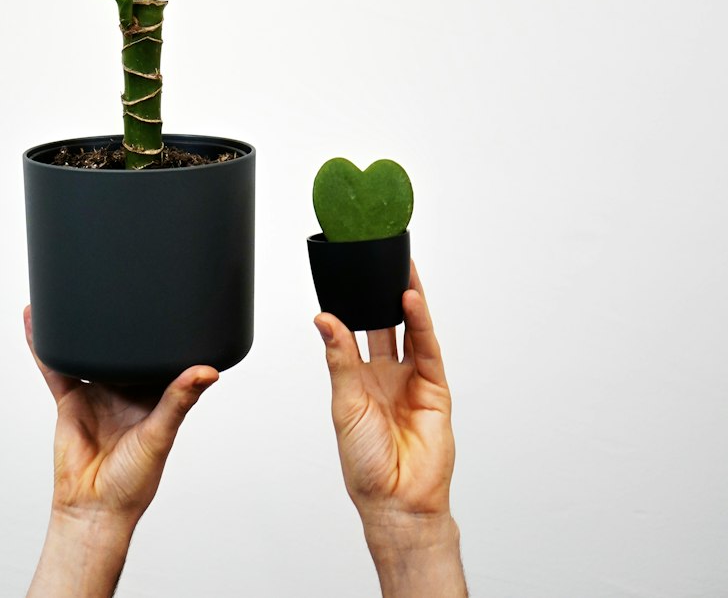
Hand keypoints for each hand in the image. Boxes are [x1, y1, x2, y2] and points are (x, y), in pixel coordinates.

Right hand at [24, 305, 217, 528]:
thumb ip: (179, 400)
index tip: (170, 290)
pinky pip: (56, 366)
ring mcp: (97, 391)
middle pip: (124, 344)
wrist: (93, 508)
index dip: (164, 325)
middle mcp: (126, 388)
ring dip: (81, 323)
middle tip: (121, 274)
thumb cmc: (134, 481)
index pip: (161, 351)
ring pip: (89, 348)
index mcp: (155, 393)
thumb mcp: (161, 434)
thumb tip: (208, 372)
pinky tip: (37, 318)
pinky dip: (44, 344)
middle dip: (121, 315)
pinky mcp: (70, 400)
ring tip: (78, 284)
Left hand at [314, 260, 454, 523]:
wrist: (396, 501)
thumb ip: (339, 359)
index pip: (354, 331)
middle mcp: (385, 375)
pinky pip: (427, 348)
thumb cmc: (364, 464)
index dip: (351, 304)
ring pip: (409, 329)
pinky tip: (409, 299)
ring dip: (404, 298)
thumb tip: (323, 319)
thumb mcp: (344, 405)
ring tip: (398, 266)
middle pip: (384, 323)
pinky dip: (420, 322)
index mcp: (357, 379)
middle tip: (377, 258)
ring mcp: (411, 380)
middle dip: (381, 293)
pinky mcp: (435, 388)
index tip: (343, 274)